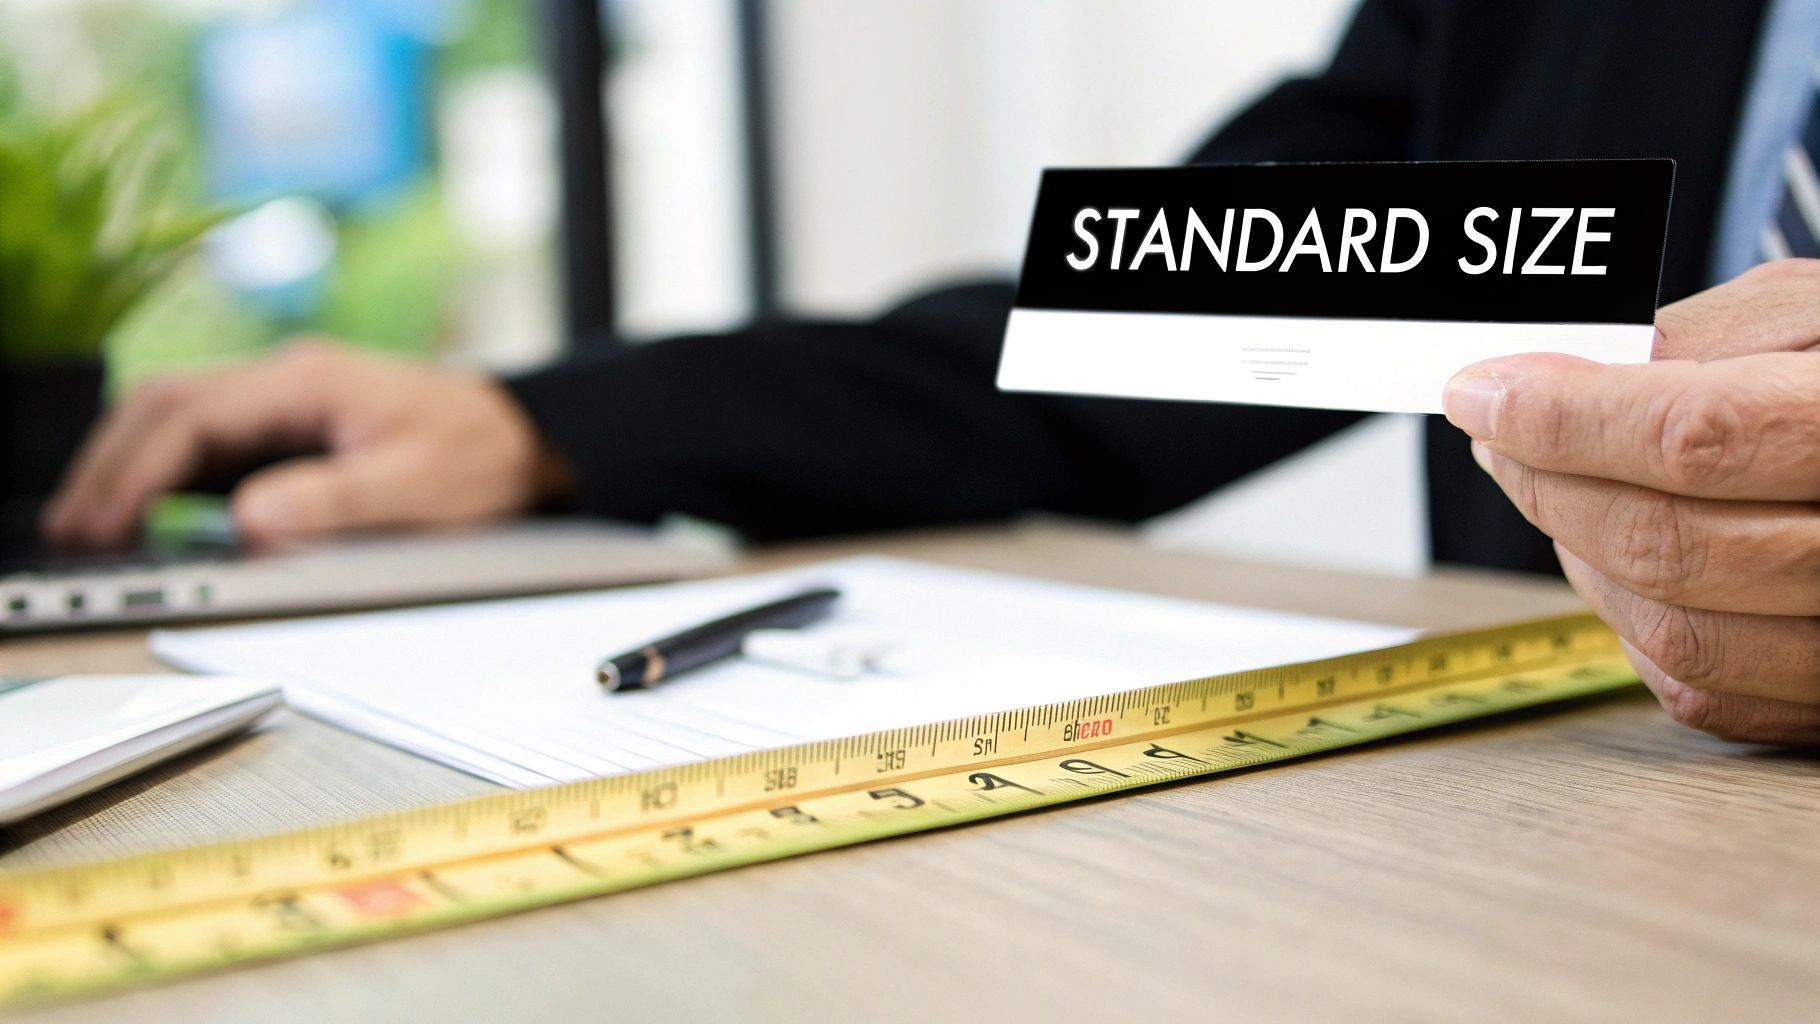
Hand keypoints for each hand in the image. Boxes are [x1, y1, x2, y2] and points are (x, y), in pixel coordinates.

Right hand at [43, 339, 571, 548]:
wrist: (528, 435)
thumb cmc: (483, 453)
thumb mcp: (418, 487)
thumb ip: (334, 502)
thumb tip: (247, 519)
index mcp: (309, 381)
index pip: (194, 416)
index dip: (138, 472)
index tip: (106, 522)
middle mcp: (286, 380)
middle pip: (165, 406)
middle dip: (109, 465)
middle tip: (71, 530)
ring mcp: (284, 400)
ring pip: (175, 416)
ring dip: (125, 465)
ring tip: (87, 525)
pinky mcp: (288, 427)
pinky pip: (204, 437)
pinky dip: (160, 470)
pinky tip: (139, 509)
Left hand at [1442, 259, 1819, 744]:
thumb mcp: (1817, 313)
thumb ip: (1704, 338)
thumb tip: (1574, 374)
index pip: (1695, 438)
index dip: (1565, 419)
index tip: (1481, 393)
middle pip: (1670, 544)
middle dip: (1549, 484)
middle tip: (1498, 435)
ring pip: (1673, 629)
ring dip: (1578, 556)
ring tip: (1556, 487)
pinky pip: (1703, 689)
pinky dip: (1631, 625)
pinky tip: (1618, 560)